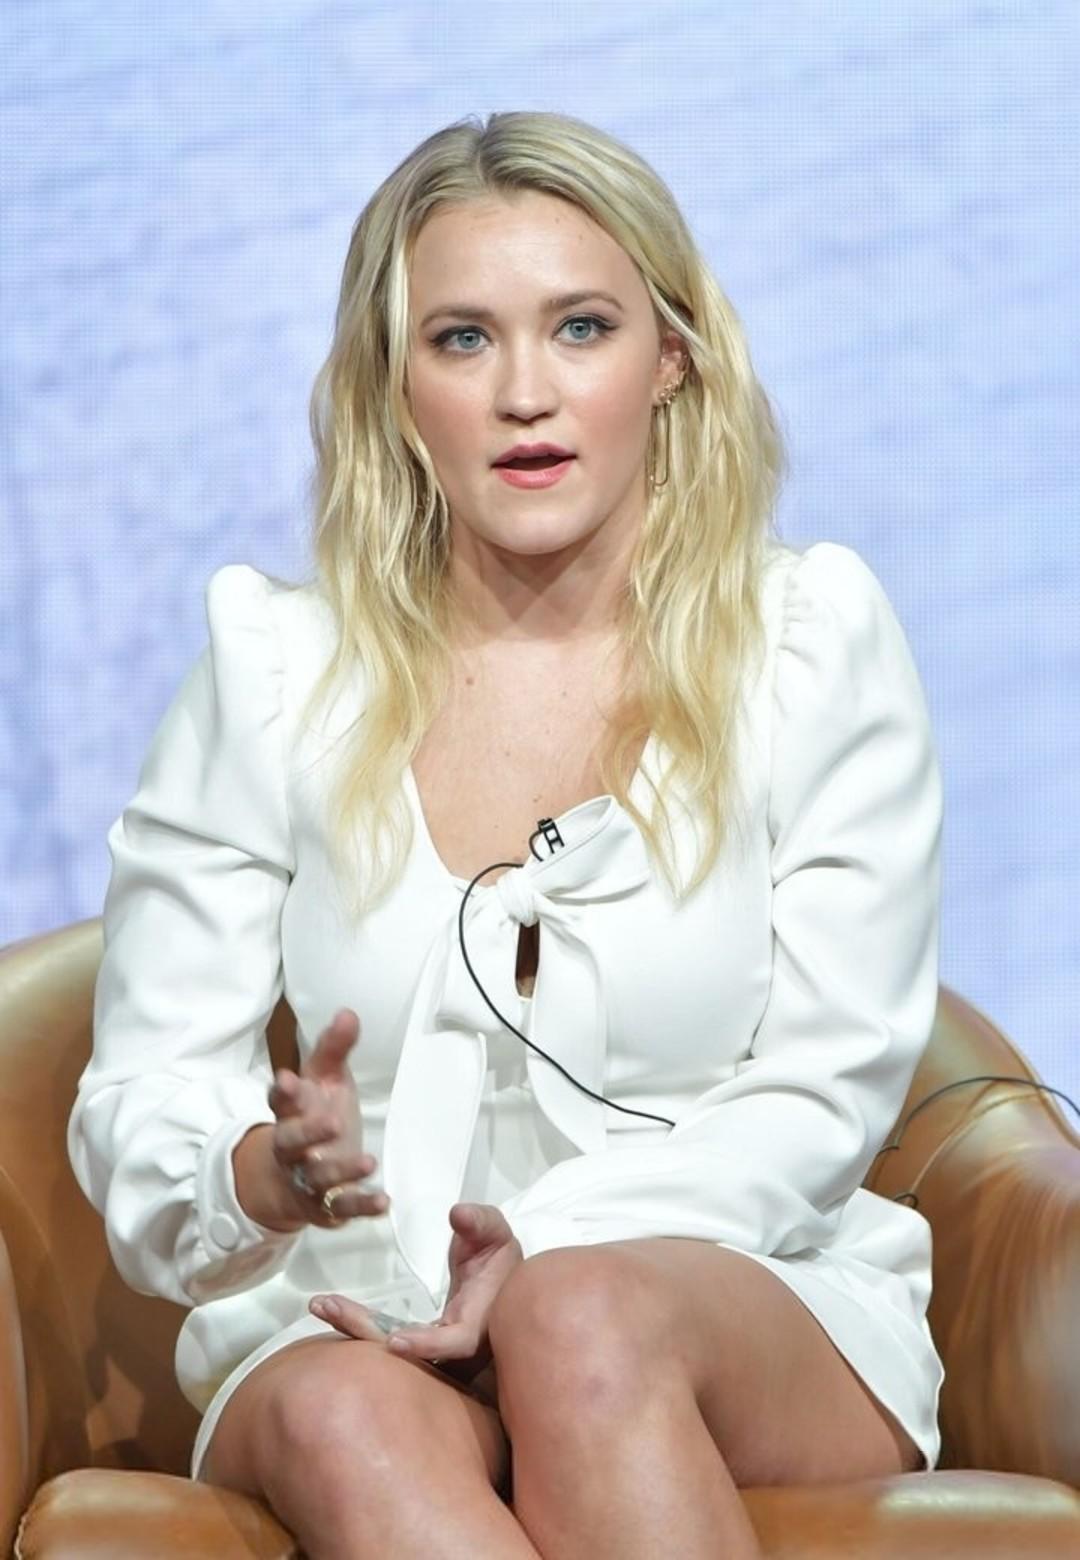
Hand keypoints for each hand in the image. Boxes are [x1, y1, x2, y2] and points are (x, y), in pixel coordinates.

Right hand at [240, 1008, 388, 1229]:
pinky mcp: (325, 1206)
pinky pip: (342, 1208)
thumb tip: (348, 1013)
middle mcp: (293, 1147)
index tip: (288, 1079)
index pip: (282, 1101)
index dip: (284, 1092)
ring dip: (342, 1172)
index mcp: (291, 1112)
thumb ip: (333, 1049)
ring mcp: (307, 1179)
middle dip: (307, 1133)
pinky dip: (361, 1206)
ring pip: (318, 1178)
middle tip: (331, 1122)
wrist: (291, 1177)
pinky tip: (384, 1201)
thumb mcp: (324, 1080)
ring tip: (367, 1162)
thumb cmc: (312, 1117)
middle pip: (291, 1141)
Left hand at [309, 1202, 522, 1386]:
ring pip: (391, 1344)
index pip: (455, 1343)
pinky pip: (387, 1335)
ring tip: (320, 1304)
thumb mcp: (494, 1233)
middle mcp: (452, 1346)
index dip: (427, 1345)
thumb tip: (459, 1213)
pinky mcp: (418, 1342)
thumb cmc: (500, 1260)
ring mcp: (432, 1349)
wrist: (498, 1284)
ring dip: (354, 1325)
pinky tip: (334, 1309)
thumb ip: (480, 1222)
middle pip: (407, 1350)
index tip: (395, 1341)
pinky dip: (362, 1322)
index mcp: (477, 1325)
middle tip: (326, 1306)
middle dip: (364, 1330)